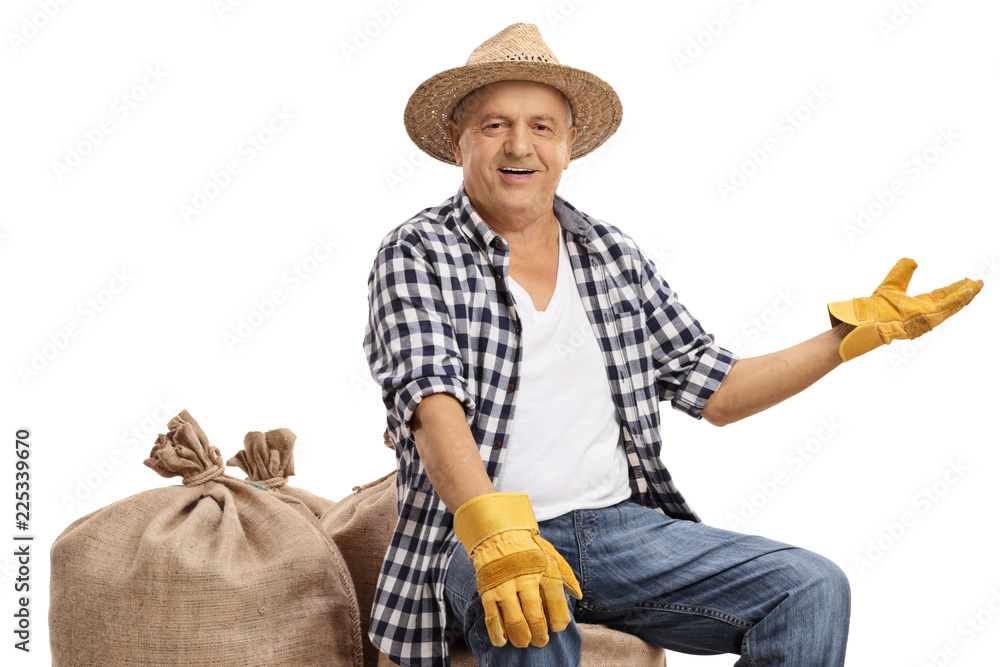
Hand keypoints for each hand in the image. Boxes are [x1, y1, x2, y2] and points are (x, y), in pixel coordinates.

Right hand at [452, 492, 581, 647]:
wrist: (499, 534)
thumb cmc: (530, 549)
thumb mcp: (552, 556)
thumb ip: (566, 576)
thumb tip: (578, 596)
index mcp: (545, 572)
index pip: (557, 605)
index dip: (559, 621)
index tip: (557, 627)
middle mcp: (526, 580)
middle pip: (535, 617)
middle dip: (540, 635)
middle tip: (541, 641)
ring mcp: (505, 586)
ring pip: (515, 621)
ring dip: (521, 637)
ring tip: (524, 642)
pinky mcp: (488, 590)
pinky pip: (493, 617)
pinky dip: (497, 633)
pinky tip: (502, 641)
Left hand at [827, 258, 982, 361]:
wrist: (864, 320)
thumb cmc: (874, 307)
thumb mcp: (892, 284)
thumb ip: (902, 272)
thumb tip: (913, 260)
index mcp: (919, 306)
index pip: (942, 296)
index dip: (956, 289)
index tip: (969, 281)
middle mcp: (924, 314)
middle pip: (950, 303)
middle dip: (966, 294)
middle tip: (979, 283)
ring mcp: (925, 320)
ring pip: (950, 307)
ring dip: (964, 297)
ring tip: (976, 286)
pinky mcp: (924, 322)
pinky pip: (943, 311)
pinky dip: (956, 302)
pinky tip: (966, 293)